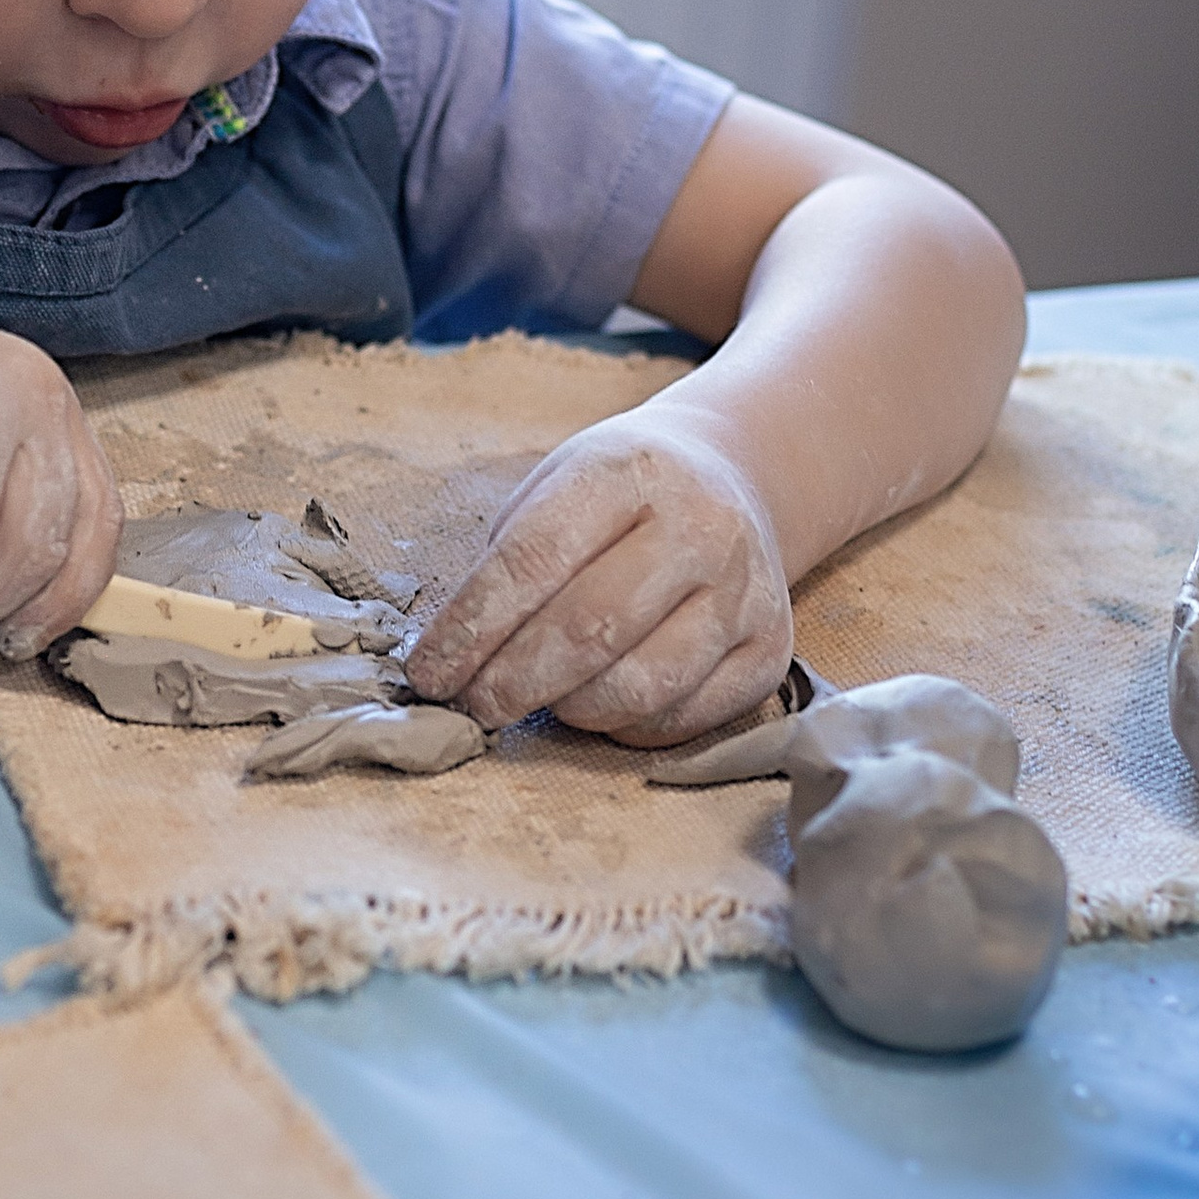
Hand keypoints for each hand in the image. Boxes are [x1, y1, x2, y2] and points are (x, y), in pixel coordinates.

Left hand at [403, 409, 792, 742]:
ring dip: (570, 709)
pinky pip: (684, 717)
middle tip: (473, 706)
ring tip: (537, 701)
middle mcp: (700, 528)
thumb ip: (511, 562)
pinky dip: (626, 727)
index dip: (471, 626)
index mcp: (628, 471)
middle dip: (512, 681)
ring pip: (642, 686)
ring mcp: (745, 592)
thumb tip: (453, 659)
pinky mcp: (770, 650)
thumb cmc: (619, 494)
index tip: (428, 672)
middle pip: (589, 630)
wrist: (730, 476)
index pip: (534, 559)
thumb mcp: (557, 486)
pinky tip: (598, 704)